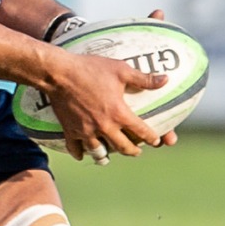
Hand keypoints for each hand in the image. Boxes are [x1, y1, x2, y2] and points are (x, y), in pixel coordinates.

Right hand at [40, 9, 173, 162]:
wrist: (59, 73)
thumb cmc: (90, 69)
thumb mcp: (120, 70)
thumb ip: (144, 79)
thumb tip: (165, 80)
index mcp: (119, 113)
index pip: (140, 131)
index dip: (151, 138)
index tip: (157, 141)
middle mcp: (104, 126)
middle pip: (122, 147)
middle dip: (132, 151)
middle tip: (137, 151)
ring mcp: (86, 131)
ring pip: (99, 152)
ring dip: (107, 156)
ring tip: (110, 156)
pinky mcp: (70, 130)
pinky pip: (76, 148)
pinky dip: (80, 153)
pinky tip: (83, 154)